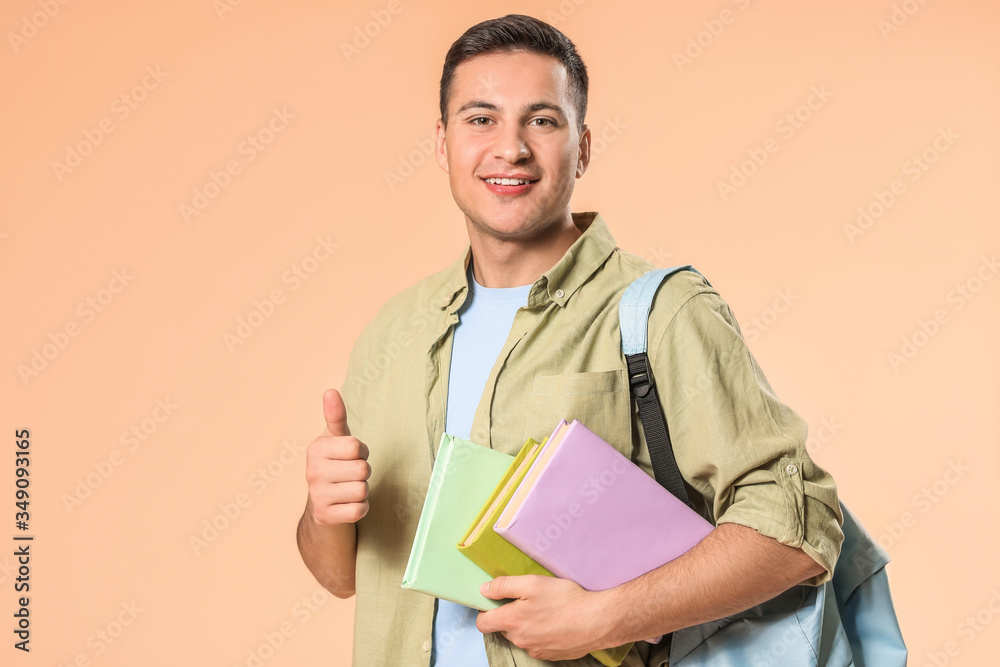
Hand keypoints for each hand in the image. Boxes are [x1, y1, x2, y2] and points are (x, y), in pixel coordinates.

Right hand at [304, 389, 370, 525]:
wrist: (322, 503)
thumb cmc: (334, 463)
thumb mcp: (335, 438)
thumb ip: (336, 416)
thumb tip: (330, 391)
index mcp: (316, 449)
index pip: (356, 447)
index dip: (361, 452)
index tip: (351, 456)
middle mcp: (312, 472)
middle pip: (362, 470)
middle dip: (363, 472)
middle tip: (351, 474)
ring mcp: (317, 495)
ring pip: (362, 490)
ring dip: (362, 490)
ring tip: (348, 488)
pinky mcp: (325, 516)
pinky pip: (359, 510)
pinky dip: (361, 508)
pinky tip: (348, 504)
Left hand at [476, 575, 611, 660]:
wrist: (597, 621)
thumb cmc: (565, 600)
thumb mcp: (532, 583)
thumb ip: (504, 586)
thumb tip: (484, 590)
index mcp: (512, 622)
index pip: (483, 623)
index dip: (485, 610)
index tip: (496, 600)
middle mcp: (520, 640)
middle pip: (503, 628)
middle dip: (511, 615)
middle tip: (529, 600)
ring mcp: (535, 650)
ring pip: (521, 636)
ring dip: (527, 624)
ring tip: (546, 610)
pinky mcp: (550, 655)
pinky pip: (537, 643)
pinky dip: (541, 633)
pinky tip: (555, 622)